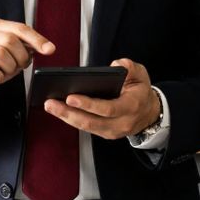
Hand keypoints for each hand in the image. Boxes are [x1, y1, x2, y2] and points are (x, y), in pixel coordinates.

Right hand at [0, 19, 54, 100]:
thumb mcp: (13, 52)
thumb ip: (27, 46)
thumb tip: (46, 47)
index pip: (20, 28)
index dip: (37, 39)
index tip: (50, 50)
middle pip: (10, 40)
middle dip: (21, 56)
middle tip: (20, 65)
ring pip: (0, 54)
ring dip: (10, 67)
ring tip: (6, 71)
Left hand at [44, 58, 159, 139]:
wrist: (149, 113)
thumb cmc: (141, 91)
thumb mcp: (141, 74)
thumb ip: (130, 68)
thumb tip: (115, 65)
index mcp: (131, 107)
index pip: (107, 108)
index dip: (88, 104)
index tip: (70, 97)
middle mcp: (121, 123)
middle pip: (91, 122)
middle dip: (68, 113)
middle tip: (50, 103)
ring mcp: (112, 131)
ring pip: (86, 127)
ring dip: (66, 117)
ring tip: (50, 106)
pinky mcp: (105, 134)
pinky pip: (86, 128)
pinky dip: (71, 119)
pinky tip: (59, 110)